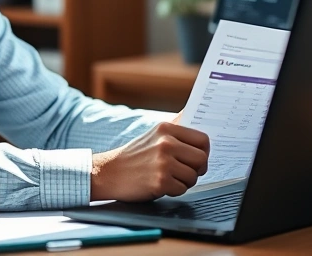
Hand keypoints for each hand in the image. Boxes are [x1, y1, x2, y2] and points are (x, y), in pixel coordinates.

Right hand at [91, 122, 209, 201]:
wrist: (107, 173)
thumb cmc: (134, 156)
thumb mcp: (154, 135)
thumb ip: (176, 131)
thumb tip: (198, 121)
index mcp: (166, 129)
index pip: (203, 139)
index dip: (204, 152)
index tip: (196, 159)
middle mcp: (166, 143)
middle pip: (202, 159)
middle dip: (197, 170)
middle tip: (185, 173)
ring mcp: (163, 162)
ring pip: (193, 176)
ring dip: (184, 182)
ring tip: (169, 178)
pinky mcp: (160, 181)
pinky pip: (182, 189)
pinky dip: (174, 191)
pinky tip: (161, 185)